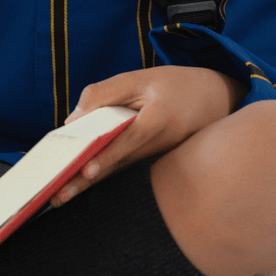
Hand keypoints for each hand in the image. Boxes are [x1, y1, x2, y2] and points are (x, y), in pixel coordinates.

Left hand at [49, 66, 246, 208]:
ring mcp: (159, 156)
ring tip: (60, 197)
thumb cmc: (174, 85)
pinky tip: (77, 183)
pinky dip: (101, 174)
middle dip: (87, 181)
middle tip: (58, 197)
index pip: (129, 138)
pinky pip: (124, 167)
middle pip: (117, 164)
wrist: (216, 100)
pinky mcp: (154, 160)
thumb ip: (104, 94)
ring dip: (89, 184)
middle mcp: (162, 144)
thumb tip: (73, 119)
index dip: (108, 155)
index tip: (87, 170)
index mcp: (161, 119)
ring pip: (118, 170)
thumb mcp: (140, 78)